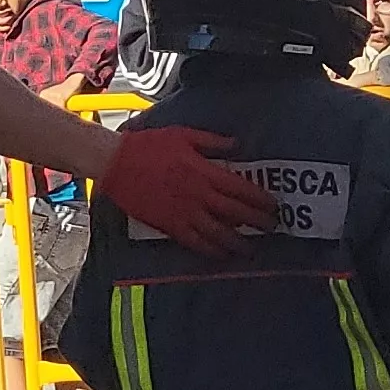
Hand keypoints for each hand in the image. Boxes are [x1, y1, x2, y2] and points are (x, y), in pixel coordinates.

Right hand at [100, 124, 273, 257]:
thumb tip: (236, 144)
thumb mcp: (184, 135)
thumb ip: (213, 142)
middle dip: (257, 222)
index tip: (273, 206)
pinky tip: (222, 254)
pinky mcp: (169, 225)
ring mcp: (184, 212)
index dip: (260, 199)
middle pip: (236, 213)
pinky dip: (211, 250)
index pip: (241, 189)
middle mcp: (199, 195)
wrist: (116, 162)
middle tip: (272, 228)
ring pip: (219, 232)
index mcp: (205, 172)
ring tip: (251, 247)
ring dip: (238, 241)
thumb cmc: (149, 145)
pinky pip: (195, 242)